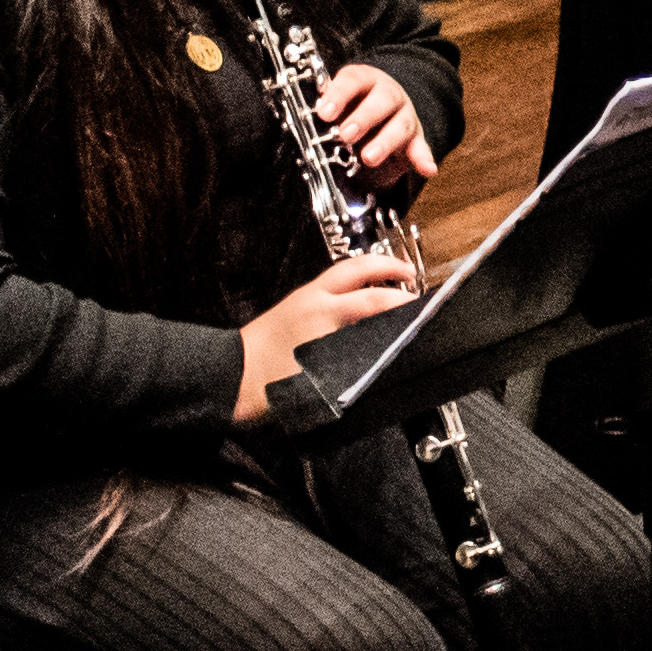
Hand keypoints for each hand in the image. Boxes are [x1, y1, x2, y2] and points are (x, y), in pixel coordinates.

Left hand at [232, 245, 421, 424]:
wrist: (229, 380)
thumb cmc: (269, 383)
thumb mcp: (320, 379)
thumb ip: (356, 363)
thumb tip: (384, 355)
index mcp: (322, 312)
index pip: (374, 298)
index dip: (403, 301)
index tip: (422, 308)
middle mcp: (313, 299)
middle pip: (358, 268)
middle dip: (390, 267)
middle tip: (412, 276)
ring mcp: (303, 299)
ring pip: (344, 272)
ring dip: (371, 271)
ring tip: (392, 281)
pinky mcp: (296, 306)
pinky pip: (332, 285)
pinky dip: (354, 283)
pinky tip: (362, 299)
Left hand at [314, 61, 433, 195]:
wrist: (381, 108)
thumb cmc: (350, 107)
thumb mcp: (336, 103)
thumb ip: (324, 110)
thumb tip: (302, 124)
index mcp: (364, 80)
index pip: (353, 80)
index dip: (339, 94)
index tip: (324, 112)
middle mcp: (387, 94)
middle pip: (383, 100)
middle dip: (364, 118)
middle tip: (345, 134)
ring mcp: (404, 114)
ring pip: (401, 124)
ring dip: (385, 141)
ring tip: (369, 158)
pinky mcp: (415, 136)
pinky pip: (421, 146)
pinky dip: (423, 158)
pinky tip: (427, 169)